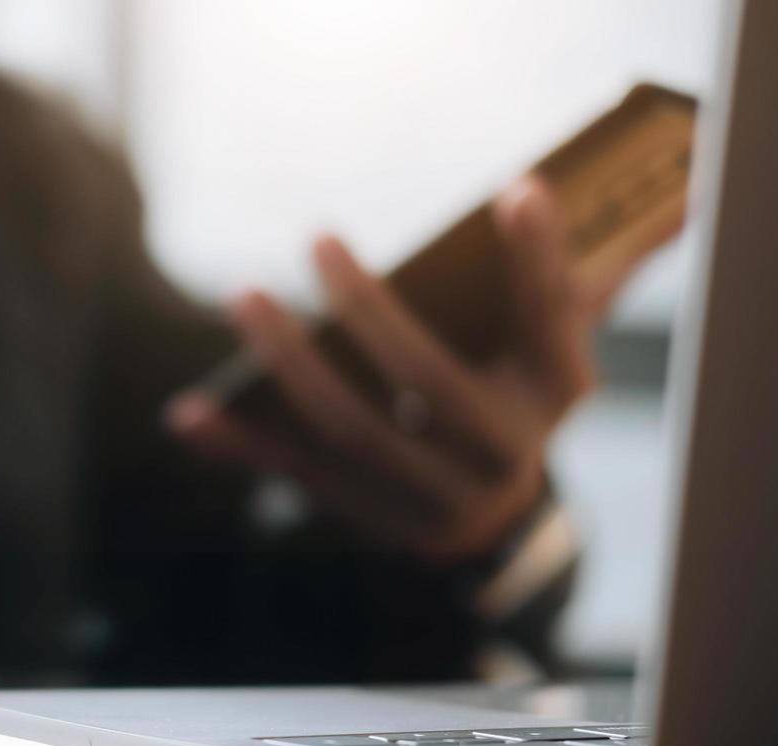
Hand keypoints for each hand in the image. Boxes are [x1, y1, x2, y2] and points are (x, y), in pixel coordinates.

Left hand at [165, 178, 668, 560]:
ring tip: (245, 299)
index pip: (549, 321)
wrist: (494, 524)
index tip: (516, 191)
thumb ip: (554, 279)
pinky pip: (298, 475)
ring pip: (353, 430)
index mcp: (554, 395)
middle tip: (319, 237)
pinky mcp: (368, 513)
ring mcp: (430, 493)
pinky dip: (239, 446)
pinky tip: (187, 413)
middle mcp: (500, 452)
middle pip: (427, 382)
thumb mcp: (546, 346)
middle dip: (370, 311)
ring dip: (292, 367)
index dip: (537, 262)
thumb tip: (590, 190)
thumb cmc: (510, 395)